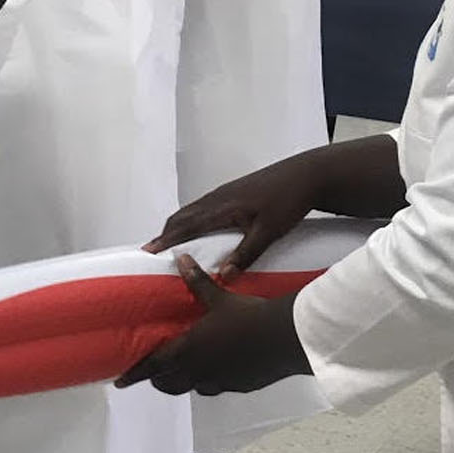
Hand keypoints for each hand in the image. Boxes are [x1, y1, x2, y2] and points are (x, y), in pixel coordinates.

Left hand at [115, 255, 311, 395]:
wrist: (284, 338)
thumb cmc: (249, 317)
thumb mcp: (219, 297)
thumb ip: (197, 282)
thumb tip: (180, 259)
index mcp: (189, 350)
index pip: (153, 367)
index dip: (134, 374)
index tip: (120, 381)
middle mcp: (200, 370)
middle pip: (169, 383)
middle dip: (158, 379)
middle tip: (153, 372)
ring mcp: (219, 382)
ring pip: (191, 387)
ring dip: (182, 381)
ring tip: (183, 370)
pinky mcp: (239, 386)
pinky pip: (216, 387)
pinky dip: (209, 380)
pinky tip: (218, 369)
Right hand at [143, 158, 320, 278]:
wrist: (305, 176)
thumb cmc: (287, 202)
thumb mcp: (268, 232)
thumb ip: (246, 254)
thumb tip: (224, 276)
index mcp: (222, 207)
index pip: (186, 225)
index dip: (166, 239)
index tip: (148, 251)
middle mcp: (218, 198)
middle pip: (183, 215)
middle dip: (166, 233)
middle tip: (153, 252)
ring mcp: (225, 193)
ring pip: (192, 210)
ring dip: (177, 226)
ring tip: (168, 243)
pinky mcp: (233, 193)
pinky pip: (202, 208)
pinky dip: (190, 220)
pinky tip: (196, 231)